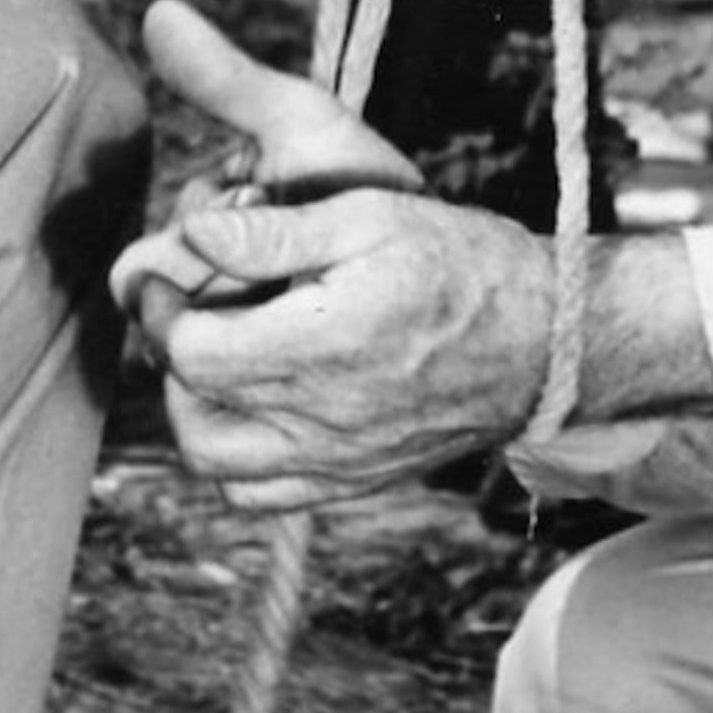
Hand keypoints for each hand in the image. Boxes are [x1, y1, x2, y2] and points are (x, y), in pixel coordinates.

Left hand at [115, 0, 550, 509]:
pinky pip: (260, 494)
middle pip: (191, 413)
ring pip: (215, 463)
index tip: (178, 276)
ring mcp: (337, 459)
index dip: (165, 309)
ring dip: (196, 411)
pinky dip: (234, 457)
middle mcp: (323, 417)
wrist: (547, 343)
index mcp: (322, 345)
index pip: (191, 352)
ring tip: (219, 359)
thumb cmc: (464, 266)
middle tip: (195, 313)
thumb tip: (192, 234)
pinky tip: (254, 405)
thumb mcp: (371, 218)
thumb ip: (273, 233)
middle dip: (173, 359)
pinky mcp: (353, 480)